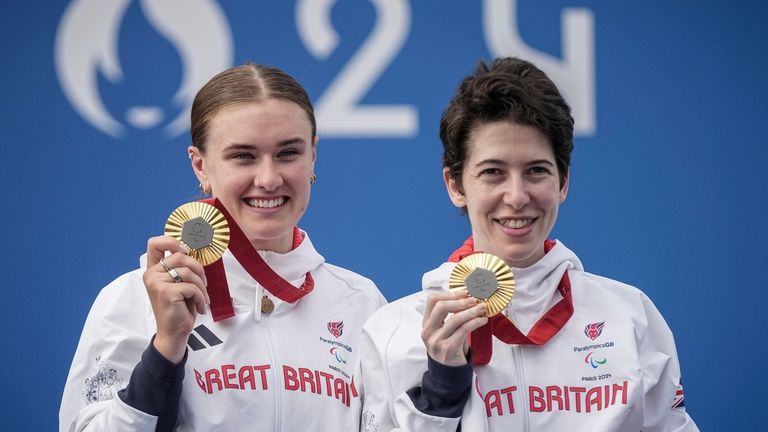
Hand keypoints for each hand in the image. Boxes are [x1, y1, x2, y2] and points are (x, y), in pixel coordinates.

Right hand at [143, 236, 208, 362]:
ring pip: (188, 272)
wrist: (174, 332)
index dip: (172, 241)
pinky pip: (191, 286)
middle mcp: (151, 274)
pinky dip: (200, 297)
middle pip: (180, 255)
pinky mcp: (165, 292)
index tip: (186, 250)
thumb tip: (194, 250)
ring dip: (202, 286)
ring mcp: (156, 283)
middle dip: (198, 268)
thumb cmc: (179, 308)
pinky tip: (199, 307)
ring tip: (202, 298)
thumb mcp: (180, 284)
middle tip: (204, 283)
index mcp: (154, 270)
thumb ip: (181, 268)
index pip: (155, 244)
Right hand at [421, 290, 487, 365]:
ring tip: (482, 308)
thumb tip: (468, 298)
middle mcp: (428, 331)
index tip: (464, 293)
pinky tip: (482, 320)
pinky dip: (475, 322)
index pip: (432, 301)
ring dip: (472, 311)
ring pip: (455, 319)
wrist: (447, 372)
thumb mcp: (443, 330)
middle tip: (474, 299)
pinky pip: (464, 330)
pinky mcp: (448, 348)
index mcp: (426, 323)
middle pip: (441, 307)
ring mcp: (437, 341)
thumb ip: (450, 316)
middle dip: (460, 301)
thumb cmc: (448, 346)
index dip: (449, 294)